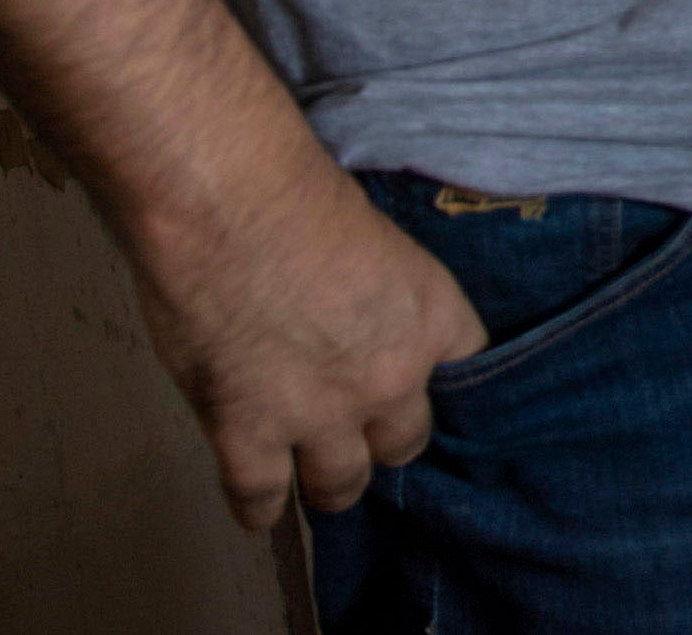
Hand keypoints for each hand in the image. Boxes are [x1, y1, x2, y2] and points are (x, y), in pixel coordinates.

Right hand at [125, 149, 487, 530]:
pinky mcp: (249, 435)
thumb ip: (376, 291)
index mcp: (430, 316)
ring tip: (313, 474)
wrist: (227, 198)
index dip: (429, 379)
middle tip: (356, 426)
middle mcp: (389, 377)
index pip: (463, 369)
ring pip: (343, 484)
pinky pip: (261, 500)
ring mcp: (320, 414)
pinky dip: (258, 506)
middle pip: (405, 441)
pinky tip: (257, 503)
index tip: (413, 382)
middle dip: (380, 436)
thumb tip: (350, 309)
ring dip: (329, 479)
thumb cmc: (294, 185)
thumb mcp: (374, 236)